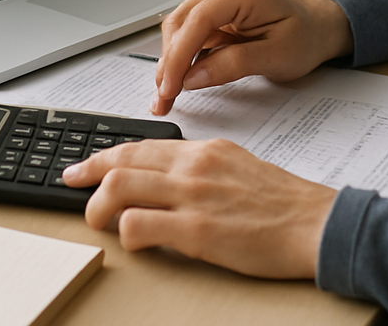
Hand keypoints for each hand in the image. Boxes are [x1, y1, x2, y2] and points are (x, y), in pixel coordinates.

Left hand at [61, 137, 336, 278]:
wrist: (316, 223)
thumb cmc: (282, 202)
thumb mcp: (238, 166)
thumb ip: (200, 168)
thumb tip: (168, 178)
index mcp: (204, 150)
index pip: (142, 145)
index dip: (107, 155)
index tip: (86, 165)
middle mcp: (194, 165)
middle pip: (123, 159)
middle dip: (88, 172)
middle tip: (72, 183)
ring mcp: (194, 196)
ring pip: (121, 186)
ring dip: (98, 205)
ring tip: (98, 220)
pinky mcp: (198, 231)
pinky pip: (141, 225)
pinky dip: (126, 233)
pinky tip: (132, 242)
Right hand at [151, 0, 352, 115]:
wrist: (316, 26)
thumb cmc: (304, 37)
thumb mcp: (275, 58)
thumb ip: (232, 65)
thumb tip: (191, 78)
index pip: (198, 20)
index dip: (178, 56)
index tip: (169, 87)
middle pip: (182, 20)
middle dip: (169, 62)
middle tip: (164, 99)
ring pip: (180, 24)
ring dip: (172, 59)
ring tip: (169, 93)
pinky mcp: (213, 0)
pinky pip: (189, 27)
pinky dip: (182, 53)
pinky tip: (180, 77)